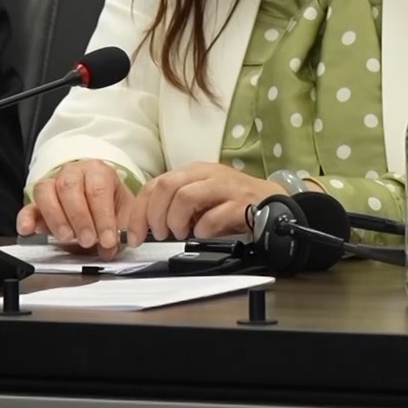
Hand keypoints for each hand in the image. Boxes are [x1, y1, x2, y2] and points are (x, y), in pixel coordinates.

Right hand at [17, 160, 132, 258]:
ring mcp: (52, 185)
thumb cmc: (110, 202)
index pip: (98, 190)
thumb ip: (124, 227)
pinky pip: (27, 207)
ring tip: (66, 237)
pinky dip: (25, 219)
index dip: (103, 217)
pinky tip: (28, 230)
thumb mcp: (125, 211)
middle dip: (79, 217)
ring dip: (56, 217)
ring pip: (46, 192)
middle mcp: (73, 173)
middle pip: (70, 188)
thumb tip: (119, 244)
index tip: (108, 239)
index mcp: (98, 172)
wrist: (95, 198)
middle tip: (88, 240)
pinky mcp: (36, 202)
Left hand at [124, 162, 285, 242]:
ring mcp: (226, 187)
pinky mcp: (242, 203)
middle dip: (155, 215)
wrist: (272, 202)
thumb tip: (145, 224)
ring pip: (185, 196)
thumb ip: (175, 203)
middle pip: (167, 186)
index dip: (139, 211)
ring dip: (176, 221)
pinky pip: (213, 217)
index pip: (155, 184)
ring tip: (181, 234)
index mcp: (194, 172)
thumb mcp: (200, 198)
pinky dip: (202, 230)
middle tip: (160, 234)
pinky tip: (203, 234)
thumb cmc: (231, 202)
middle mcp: (208, 174)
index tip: (136, 235)